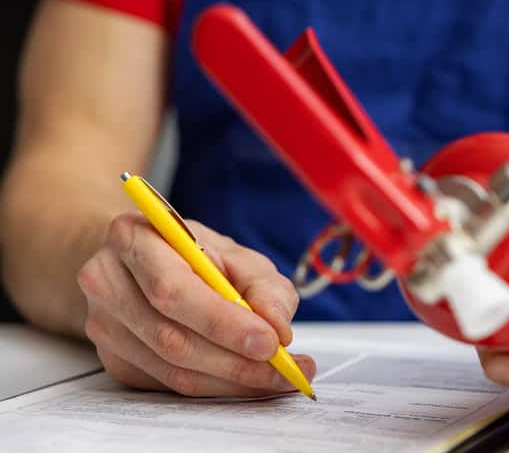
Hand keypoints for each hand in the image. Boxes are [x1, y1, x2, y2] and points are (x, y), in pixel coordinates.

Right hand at [77, 211, 315, 396]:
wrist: (142, 262)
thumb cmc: (192, 253)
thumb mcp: (235, 254)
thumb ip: (263, 286)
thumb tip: (277, 328)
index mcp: (134, 239)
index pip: (173, 290)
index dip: (223, 322)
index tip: (270, 342)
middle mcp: (107, 283)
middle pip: (171, 338)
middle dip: (236, 361)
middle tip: (285, 370)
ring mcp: (104, 327)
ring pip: (172, 370)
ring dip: (232, 381)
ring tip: (279, 377)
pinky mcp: (115, 360)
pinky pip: (168, 385)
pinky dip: (215, 387)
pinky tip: (247, 380)